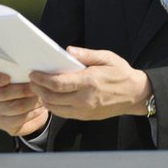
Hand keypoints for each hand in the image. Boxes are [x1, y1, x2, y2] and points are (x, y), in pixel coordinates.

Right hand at [0, 71, 48, 136]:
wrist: (31, 104)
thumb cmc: (25, 82)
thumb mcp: (22, 73)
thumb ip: (21, 70)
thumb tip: (30, 69)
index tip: (8, 78)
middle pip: (3, 94)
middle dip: (23, 90)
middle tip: (36, 86)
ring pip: (14, 107)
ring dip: (31, 101)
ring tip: (40, 95)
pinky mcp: (3, 123)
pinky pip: (19, 119)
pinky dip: (32, 112)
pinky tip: (39, 107)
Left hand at [28, 47, 151, 120]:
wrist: (135, 94)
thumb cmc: (121, 74)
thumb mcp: (107, 57)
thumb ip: (86, 54)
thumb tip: (68, 50)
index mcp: (89, 82)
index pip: (58, 84)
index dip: (42, 79)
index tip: (34, 73)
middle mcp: (85, 99)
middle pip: (52, 97)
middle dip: (38, 89)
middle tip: (32, 80)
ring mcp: (84, 110)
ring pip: (55, 108)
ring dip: (44, 98)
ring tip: (39, 88)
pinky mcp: (85, 117)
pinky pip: (63, 113)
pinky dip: (53, 106)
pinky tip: (51, 97)